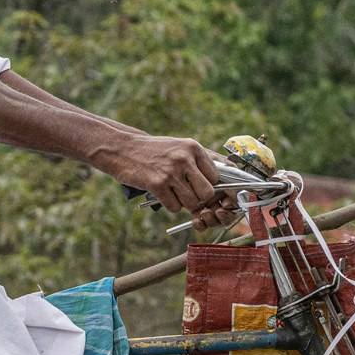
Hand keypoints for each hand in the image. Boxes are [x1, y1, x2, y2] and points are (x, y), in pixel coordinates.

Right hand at [104, 133, 223, 218]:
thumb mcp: (181, 147)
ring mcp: (170, 172)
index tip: (201, 187)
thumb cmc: (156, 150)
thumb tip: (231, 169)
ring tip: (174, 192)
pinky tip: (162, 193)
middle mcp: (184, 159)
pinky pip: (174, 207)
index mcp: (193, 148)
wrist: (124, 149)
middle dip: (200, 198)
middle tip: (189, 193)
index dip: (211, 186)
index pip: (217, 176)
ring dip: (184, 203)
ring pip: (192, 202)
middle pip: (207, 193)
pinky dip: (170, 205)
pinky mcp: (157, 184)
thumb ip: (204, 158)